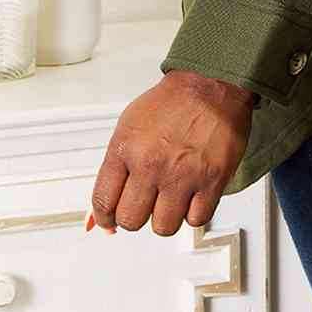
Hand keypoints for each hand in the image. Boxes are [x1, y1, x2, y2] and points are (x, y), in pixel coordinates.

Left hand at [87, 69, 258, 236]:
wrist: (211, 83)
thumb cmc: (172, 103)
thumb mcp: (129, 127)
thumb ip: (114, 169)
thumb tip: (99, 214)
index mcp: (126, 149)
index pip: (103, 203)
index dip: (105, 218)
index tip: (110, 220)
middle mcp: (151, 164)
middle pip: (130, 221)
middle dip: (135, 216)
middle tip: (144, 204)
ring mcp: (182, 175)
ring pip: (163, 228)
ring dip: (166, 217)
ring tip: (171, 198)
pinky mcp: (212, 181)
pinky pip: (196, 220)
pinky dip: (193, 213)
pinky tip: (192, 195)